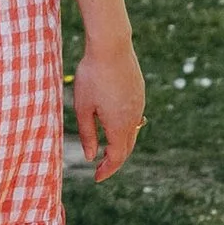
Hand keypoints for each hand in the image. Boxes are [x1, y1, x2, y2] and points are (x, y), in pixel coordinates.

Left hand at [74, 37, 146, 182]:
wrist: (112, 46)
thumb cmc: (92, 76)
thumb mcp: (83, 106)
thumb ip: (87, 133)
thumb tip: (90, 156)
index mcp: (119, 125)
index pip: (116, 157)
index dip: (107, 170)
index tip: (96, 178)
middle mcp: (134, 118)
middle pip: (127, 148)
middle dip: (114, 160)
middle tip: (100, 168)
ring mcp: (139, 105)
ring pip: (132, 132)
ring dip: (120, 143)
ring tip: (106, 148)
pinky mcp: (140, 93)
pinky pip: (134, 117)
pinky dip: (125, 127)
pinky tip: (114, 123)